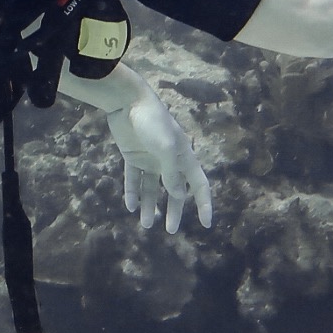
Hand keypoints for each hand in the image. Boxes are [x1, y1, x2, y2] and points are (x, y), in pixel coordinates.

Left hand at [104, 79, 214, 233]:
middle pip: (175, 191)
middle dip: (174, 211)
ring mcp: (150, 159)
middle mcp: (169, 160)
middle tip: (171, 231)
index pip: (199, 185)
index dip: (204, 204)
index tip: (206, 224)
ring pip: (153, 189)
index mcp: (184, 157)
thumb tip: (178, 195)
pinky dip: (133, 193)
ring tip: (146, 224)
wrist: (126, 102)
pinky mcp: (132, 156)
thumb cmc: (151, 121)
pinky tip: (131, 206)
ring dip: (150, 206)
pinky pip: (134, 179)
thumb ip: (172, 172)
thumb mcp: (166, 148)